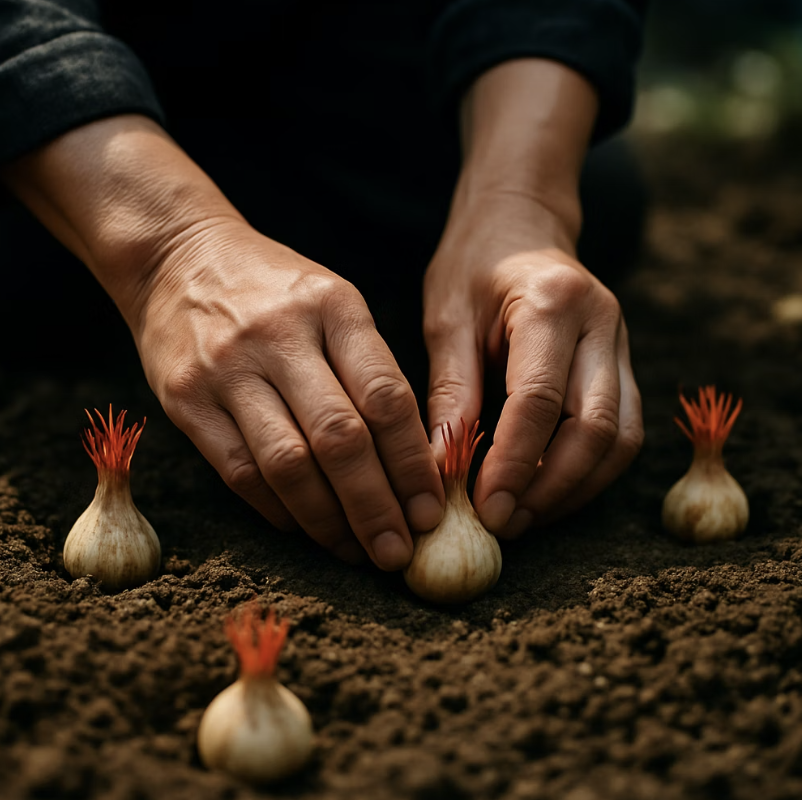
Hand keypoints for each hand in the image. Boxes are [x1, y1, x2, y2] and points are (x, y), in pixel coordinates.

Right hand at [129, 219, 444, 568]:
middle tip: (398, 552)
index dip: (412, 464)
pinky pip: (240, 471)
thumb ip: (369, 369)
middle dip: (376, 507)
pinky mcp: (185, 399)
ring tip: (357, 552)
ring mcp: (227, 368)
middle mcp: (280, 336)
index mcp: (334, 307)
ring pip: (288, 464)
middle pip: (340, 439)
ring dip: (329, 521)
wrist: (178, 257)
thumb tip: (410, 463)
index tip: (430, 511)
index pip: (386, 397)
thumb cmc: (275, 290)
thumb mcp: (333, 303)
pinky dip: (279, 510)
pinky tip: (306, 528)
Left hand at [423, 192, 642, 536]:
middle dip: (551, 487)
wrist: (520, 223)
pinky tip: (549, 492)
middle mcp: (603, 323)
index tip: (485, 507)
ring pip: (621, 438)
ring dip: (575, 489)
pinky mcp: (624, 365)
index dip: (514, 463)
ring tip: (524, 517)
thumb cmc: (474, 266)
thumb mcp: (447, 319)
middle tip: (504, 522)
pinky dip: (589, 471)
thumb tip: (442, 470)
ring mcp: (622, 344)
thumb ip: (450, 392)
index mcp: (553, 301)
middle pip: (596, 427)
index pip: (540, 399)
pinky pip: (622, 432)